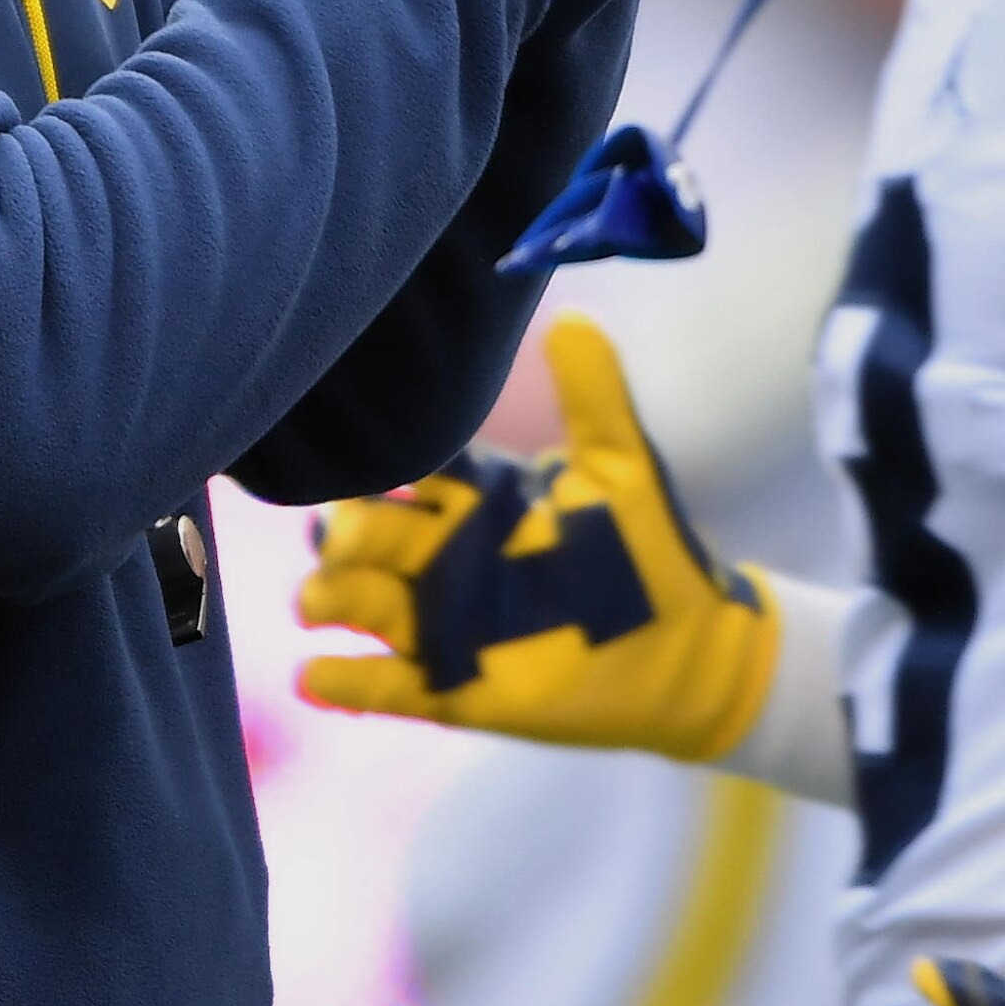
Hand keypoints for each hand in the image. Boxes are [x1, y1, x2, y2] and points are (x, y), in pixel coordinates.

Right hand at [295, 316, 774, 756]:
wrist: (689, 653)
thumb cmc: (651, 554)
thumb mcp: (625, 470)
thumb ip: (594, 397)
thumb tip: (571, 318)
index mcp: (479, 500)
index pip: (413, 474)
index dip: (384, 469)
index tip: (358, 462)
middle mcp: (446, 557)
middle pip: (372, 536)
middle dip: (343, 534)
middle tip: (334, 537)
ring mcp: (443, 623)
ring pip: (364, 603)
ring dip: (329, 598)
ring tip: (316, 602)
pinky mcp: (452, 688)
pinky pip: (386, 686)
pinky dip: (345, 683)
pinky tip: (314, 677)